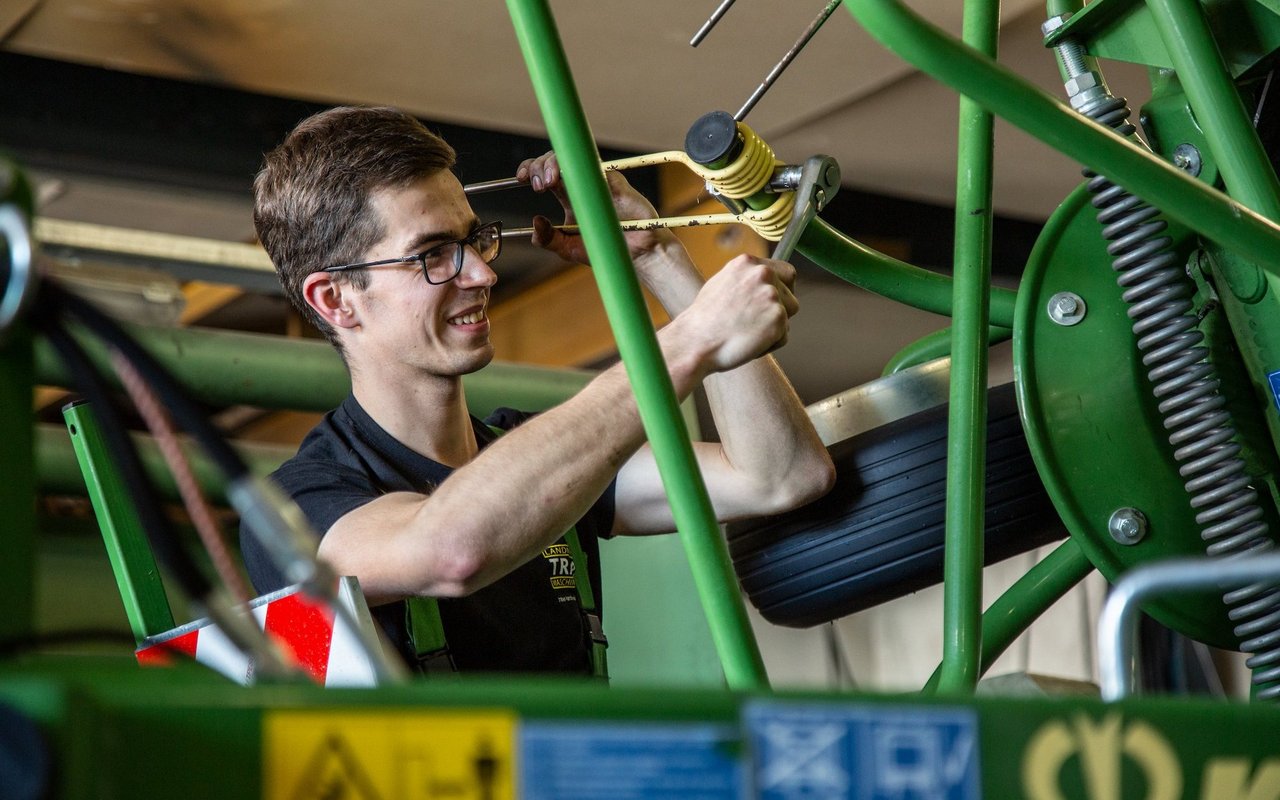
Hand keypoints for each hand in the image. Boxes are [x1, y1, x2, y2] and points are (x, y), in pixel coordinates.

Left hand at [516, 152, 677, 264]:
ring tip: (547, 182)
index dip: (531, 168)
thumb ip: (548, 239)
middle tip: (537, 185)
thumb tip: (534, 224)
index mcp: (568, 194)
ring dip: (555, 162)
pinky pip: (596, 166)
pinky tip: (569, 179)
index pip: (546, 171)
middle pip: (555, 158)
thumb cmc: (604, 248)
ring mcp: (598, 180)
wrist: (636, 255)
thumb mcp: (567, 248)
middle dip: (540, 165)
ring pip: (573, 156)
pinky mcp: (614, 181)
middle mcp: (581, 183)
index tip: (520, 179)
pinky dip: (580, 168)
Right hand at [675, 255, 798, 373]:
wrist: (695, 341)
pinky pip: (784, 336)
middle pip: (790, 295)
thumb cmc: (704, 320)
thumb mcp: (722, 284)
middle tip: (756, 323)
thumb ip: (745, 280)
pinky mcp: (778, 318)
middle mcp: (763, 273)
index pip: (786, 272)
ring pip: (789, 315)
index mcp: (748, 262)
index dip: (782, 289)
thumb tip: (761, 284)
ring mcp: (772, 295)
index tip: (773, 303)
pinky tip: (748, 344)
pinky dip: (770, 345)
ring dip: (774, 327)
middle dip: (780, 310)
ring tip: (747, 333)